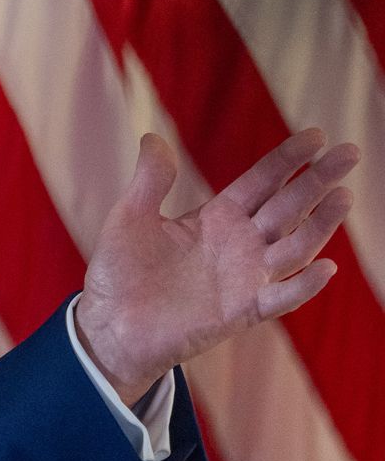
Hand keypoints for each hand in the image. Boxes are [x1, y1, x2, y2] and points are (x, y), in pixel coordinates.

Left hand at [77, 130, 357, 404]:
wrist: (110, 325)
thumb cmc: (121, 272)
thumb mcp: (131, 217)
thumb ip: (151, 180)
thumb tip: (153, 137)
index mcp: (217, 217)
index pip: (262, 182)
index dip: (288, 160)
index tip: (316, 135)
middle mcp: (239, 244)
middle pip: (288, 206)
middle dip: (318, 180)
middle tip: (349, 152)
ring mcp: (244, 278)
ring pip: (294, 247)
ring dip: (320, 224)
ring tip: (343, 196)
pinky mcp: (240, 312)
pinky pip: (279, 297)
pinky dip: (302, 285)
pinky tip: (324, 267)